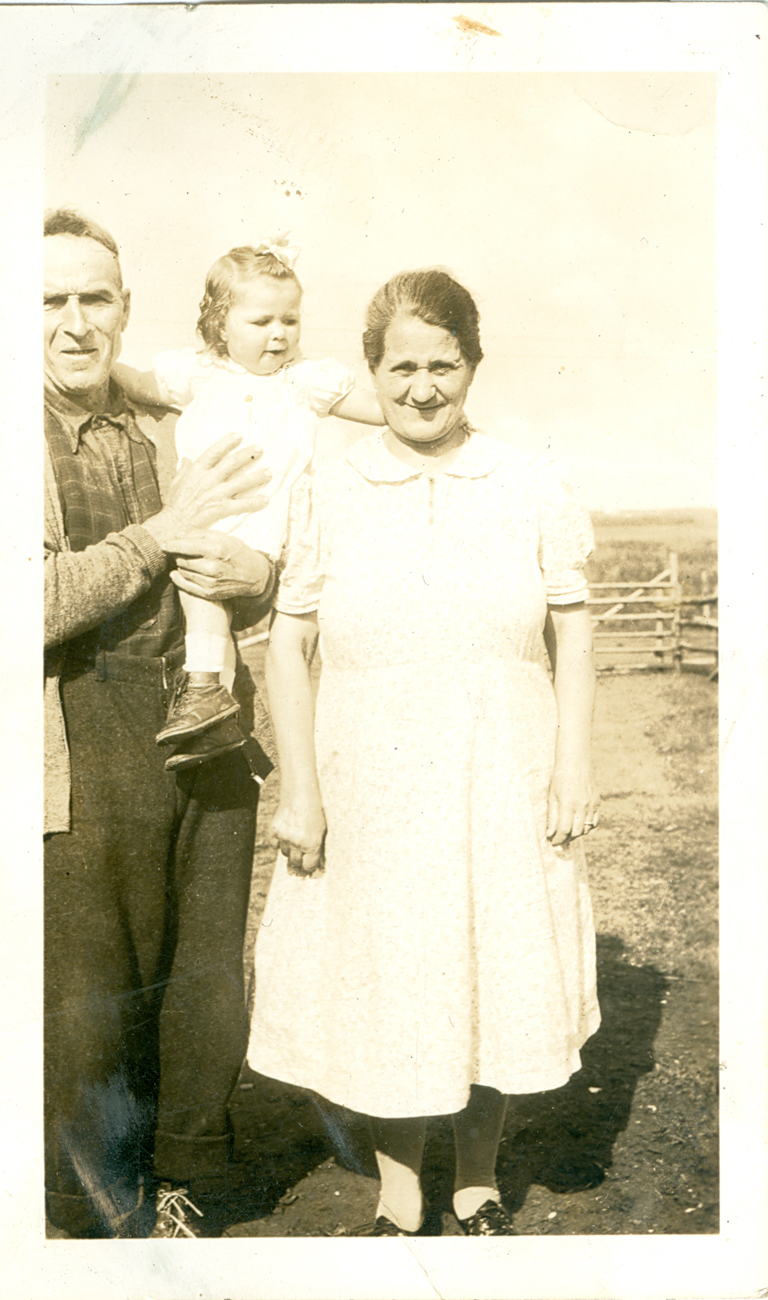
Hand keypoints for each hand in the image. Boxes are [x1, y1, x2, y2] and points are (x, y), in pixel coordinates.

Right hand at [143, 434, 270, 551]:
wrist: (174, 525)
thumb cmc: (175, 504)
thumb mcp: (175, 482)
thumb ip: (183, 470)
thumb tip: (185, 458)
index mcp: (196, 470)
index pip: (213, 451)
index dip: (226, 442)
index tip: (238, 436)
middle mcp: (207, 479)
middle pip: (231, 463)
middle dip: (247, 455)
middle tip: (260, 449)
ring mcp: (215, 493)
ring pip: (240, 482)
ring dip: (256, 477)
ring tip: (269, 472)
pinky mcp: (220, 508)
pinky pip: (241, 504)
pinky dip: (254, 502)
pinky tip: (265, 500)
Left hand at [167, 533, 272, 600]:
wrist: (253, 575)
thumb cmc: (237, 552)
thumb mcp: (223, 537)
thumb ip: (200, 534)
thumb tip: (178, 534)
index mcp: (216, 549)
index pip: (185, 546)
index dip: (171, 544)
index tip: (164, 544)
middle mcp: (212, 566)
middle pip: (182, 559)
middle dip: (177, 555)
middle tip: (178, 552)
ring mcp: (210, 581)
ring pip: (183, 571)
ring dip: (181, 565)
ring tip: (186, 561)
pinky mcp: (209, 592)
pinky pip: (185, 585)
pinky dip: (179, 578)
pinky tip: (177, 573)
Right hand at [270, 797, 326, 874]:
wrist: (300, 795)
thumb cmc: (314, 812)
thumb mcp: (322, 831)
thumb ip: (319, 849)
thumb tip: (318, 866)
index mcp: (312, 844)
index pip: (308, 866)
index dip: (309, 867)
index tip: (308, 867)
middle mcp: (297, 843)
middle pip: (295, 863)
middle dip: (298, 863)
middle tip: (300, 860)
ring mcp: (284, 838)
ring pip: (285, 854)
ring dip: (290, 850)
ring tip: (295, 838)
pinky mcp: (274, 831)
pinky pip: (276, 845)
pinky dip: (280, 842)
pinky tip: (287, 833)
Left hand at [546, 758, 599, 845]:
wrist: (575, 763)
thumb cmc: (560, 778)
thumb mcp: (552, 797)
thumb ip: (552, 817)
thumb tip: (550, 834)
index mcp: (568, 804)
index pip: (564, 830)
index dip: (558, 839)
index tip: (552, 842)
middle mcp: (582, 806)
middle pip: (576, 832)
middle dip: (567, 839)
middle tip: (559, 840)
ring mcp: (592, 805)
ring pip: (586, 829)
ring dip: (576, 834)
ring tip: (567, 833)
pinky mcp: (597, 803)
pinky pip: (594, 822)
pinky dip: (587, 827)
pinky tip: (578, 826)